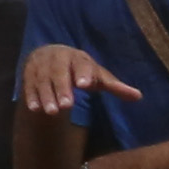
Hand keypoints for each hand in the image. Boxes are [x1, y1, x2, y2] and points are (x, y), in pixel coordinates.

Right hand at [18, 39, 145, 118]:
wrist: (52, 57)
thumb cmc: (81, 71)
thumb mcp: (98, 77)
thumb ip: (115, 87)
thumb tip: (139, 97)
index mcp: (78, 57)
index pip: (81, 64)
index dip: (83, 73)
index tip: (85, 85)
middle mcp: (58, 57)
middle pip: (59, 72)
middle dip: (62, 89)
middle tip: (68, 106)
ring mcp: (42, 64)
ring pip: (43, 79)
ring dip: (47, 95)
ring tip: (52, 112)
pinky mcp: (28, 72)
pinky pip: (28, 84)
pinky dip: (31, 96)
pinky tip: (34, 109)